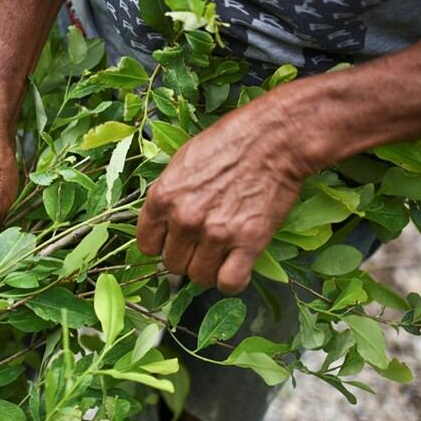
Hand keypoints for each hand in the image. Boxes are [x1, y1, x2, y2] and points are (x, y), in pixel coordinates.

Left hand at [137, 89, 318, 293]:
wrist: (273, 138)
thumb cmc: (229, 142)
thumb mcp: (182, 162)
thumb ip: (168, 195)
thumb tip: (163, 223)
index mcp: (163, 198)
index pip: (146, 245)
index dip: (161, 245)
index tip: (173, 241)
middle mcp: (184, 219)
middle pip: (172, 264)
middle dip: (186, 257)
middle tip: (202, 244)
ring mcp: (215, 234)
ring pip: (198, 278)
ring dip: (208, 269)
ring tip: (220, 254)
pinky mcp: (248, 243)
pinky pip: (229, 282)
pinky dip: (232, 280)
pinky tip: (236, 266)